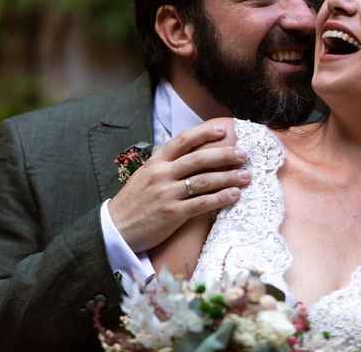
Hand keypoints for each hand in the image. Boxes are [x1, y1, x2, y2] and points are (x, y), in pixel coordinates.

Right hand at [108, 119, 246, 252]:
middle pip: (199, 159)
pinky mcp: (172, 213)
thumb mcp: (145, 176)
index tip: (223, 131)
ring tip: (246, 176)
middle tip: (243, 155)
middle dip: (224, 155)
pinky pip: (201, 203)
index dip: (204, 133)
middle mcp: (161, 174)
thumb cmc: (134, 202)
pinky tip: (234, 195)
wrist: (114, 229)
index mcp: (155, 162)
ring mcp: (167, 193)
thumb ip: (166, 165)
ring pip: (204, 180)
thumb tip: (190, 154)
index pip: (183, 141)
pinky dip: (220, 198)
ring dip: (228, 178)